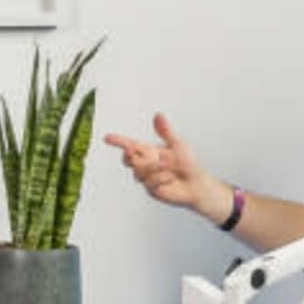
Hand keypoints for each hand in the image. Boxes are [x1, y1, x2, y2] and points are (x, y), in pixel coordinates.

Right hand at [104, 115, 224, 221]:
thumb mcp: (178, 144)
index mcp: (149, 150)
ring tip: (169, 168)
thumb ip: (166, 131)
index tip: (106, 138)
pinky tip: (171, 179)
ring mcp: (147, 177)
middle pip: (127, 159)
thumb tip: (158, 114)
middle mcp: (145, 163)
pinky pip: (149, 182)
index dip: (117, 141)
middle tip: (135, 152)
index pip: (129, 145)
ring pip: (139, 171)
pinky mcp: (150, 189)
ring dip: (154, 168)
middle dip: (130, 156)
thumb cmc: (189, 163)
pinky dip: (162, 178)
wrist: (196, 184)